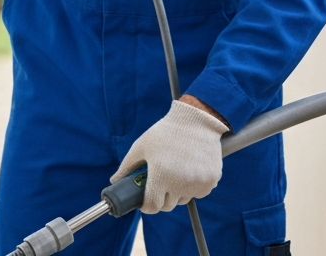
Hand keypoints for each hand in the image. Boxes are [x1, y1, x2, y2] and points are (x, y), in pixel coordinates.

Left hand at [110, 100, 228, 213]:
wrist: (197, 120)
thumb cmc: (166, 132)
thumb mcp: (142, 146)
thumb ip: (127, 166)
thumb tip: (114, 180)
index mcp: (161, 176)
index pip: (152, 207)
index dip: (147, 205)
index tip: (146, 199)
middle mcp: (180, 183)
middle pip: (168, 205)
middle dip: (162, 198)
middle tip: (161, 183)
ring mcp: (197, 183)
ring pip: (184, 199)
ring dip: (178, 192)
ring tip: (177, 173)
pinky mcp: (211, 180)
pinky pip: (199, 192)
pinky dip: (194, 186)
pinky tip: (191, 170)